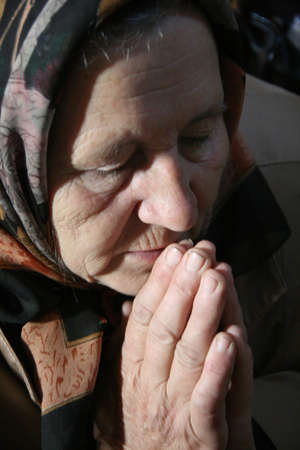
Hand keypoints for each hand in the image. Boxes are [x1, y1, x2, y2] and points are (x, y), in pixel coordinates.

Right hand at [94, 241, 254, 449]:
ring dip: (203, 314)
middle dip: (182, 287)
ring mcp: (174, 405)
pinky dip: (218, 367)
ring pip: (188, 354)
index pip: (145, 316)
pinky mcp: (200, 430)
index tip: (175, 252)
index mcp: (133, 366)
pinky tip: (230, 338)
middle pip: (165, 328)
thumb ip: (131, 342)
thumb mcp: (129, 378)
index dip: (160, 282)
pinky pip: (208, 396)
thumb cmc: (146, 414)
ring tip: (216, 279)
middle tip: (199, 254)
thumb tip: (128, 307)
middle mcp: (150, 381)